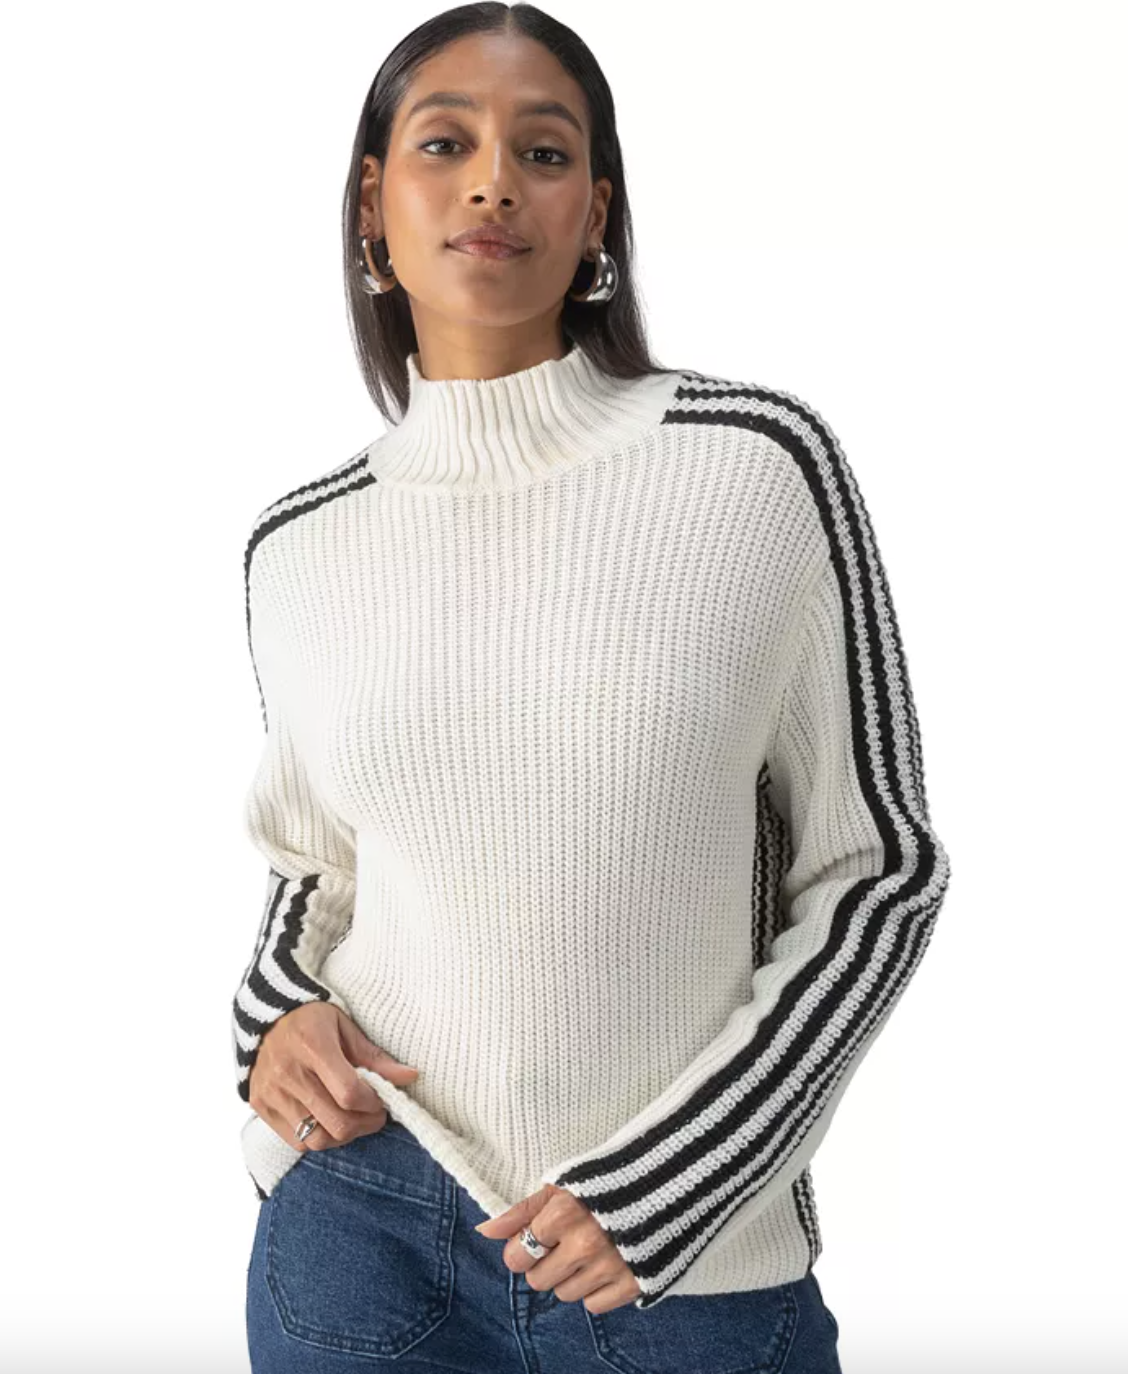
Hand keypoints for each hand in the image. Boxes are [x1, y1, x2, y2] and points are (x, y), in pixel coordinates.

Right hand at [247, 1003, 419, 1151]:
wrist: (265, 1019)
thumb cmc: (312, 1020)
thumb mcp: (345, 1027)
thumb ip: (376, 1057)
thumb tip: (410, 1077)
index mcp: (312, 1046)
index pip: (350, 1093)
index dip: (374, 1103)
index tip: (382, 1098)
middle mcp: (288, 1073)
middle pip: (337, 1123)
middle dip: (365, 1124)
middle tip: (374, 1113)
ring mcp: (272, 1094)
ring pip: (317, 1139)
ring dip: (343, 1136)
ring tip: (352, 1119)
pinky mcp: (262, 1108)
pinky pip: (296, 1142)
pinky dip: (318, 1138)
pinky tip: (328, 1120)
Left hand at [473, 1183, 642, 1312]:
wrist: (664, 1183)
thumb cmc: (604, 1181)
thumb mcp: (561, 1186)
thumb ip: (522, 1211)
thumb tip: (486, 1231)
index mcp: (564, 1213)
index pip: (518, 1255)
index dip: (523, 1248)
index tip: (537, 1239)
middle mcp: (585, 1243)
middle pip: (539, 1280)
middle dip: (546, 1263)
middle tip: (565, 1243)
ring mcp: (610, 1266)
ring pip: (565, 1294)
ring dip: (572, 1276)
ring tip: (589, 1249)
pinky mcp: (633, 1283)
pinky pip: (594, 1306)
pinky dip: (596, 1289)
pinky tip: (606, 1263)